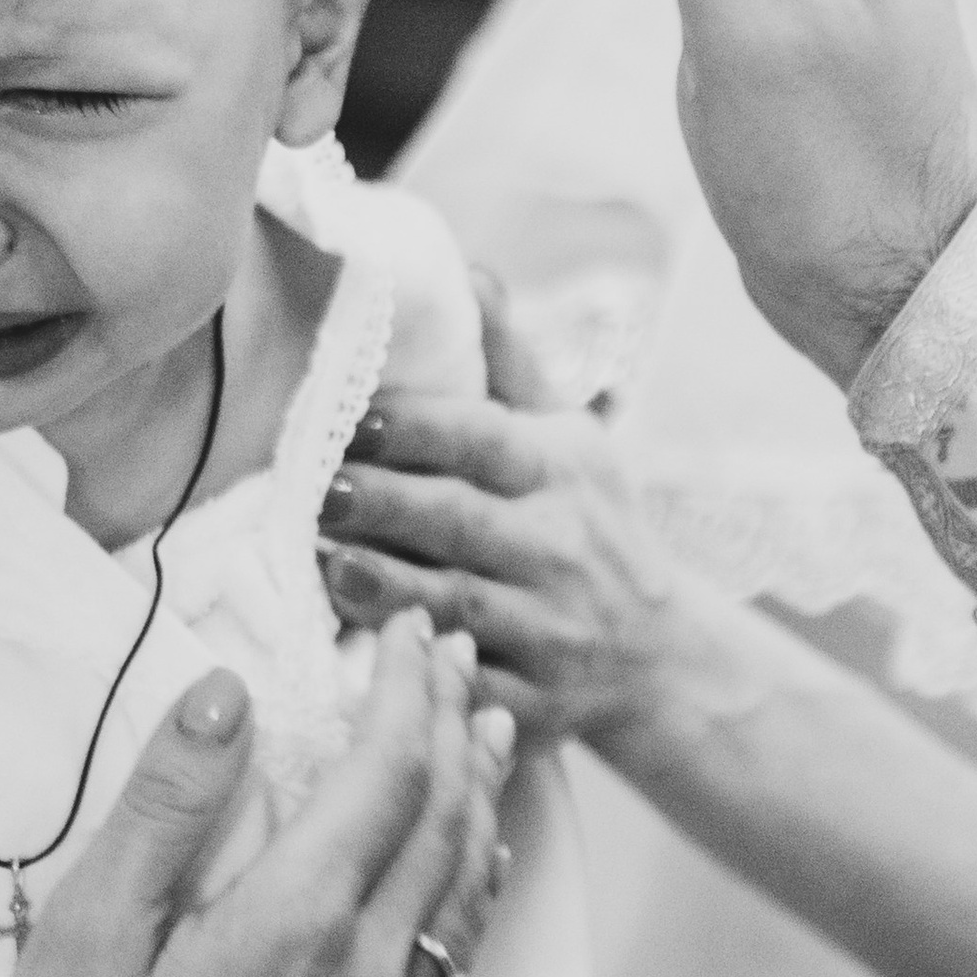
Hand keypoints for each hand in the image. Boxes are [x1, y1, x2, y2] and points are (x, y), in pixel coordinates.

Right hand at [0, 608, 511, 976]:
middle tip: (449, 653)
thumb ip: (167, 803)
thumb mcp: (91, 930)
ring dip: (479, 795)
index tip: (404, 630)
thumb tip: (226, 692)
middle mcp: (369, 972)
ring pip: (464, 888)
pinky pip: (456, 957)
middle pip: (445, 818)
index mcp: (299, 920)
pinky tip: (465, 864)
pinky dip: (471, 883)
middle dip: (452, 722)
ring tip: (483, 730)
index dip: (405, 689)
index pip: (389, 771)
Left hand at [319, 388, 710, 749]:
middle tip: (315, 489)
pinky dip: (415, 669)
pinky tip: (361, 650)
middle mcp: (558, 546)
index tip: (349, 418)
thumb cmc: (594, 530)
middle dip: (382, 501)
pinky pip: (464, 682)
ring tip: (321, 562)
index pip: (479, 437)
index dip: (411, 426)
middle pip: (456, 519)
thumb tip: (471, 276)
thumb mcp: (572, 442)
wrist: (661, 657)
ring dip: (382, 583)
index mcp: (561, 472)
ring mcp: (547, 628)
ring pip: (453, 601)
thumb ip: (511, 365)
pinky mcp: (532, 700)